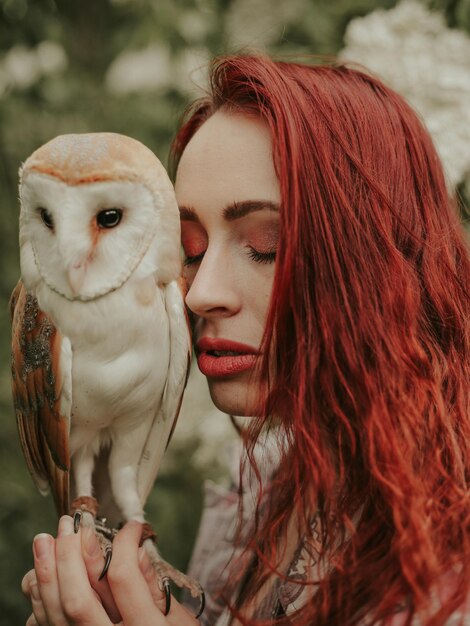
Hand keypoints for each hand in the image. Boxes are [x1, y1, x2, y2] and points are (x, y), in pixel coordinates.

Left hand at [22, 516, 199, 625]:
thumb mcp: (180, 621)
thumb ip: (155, 588)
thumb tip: (136, 549)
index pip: (122, 577)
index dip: (122, 542)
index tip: (130, 525)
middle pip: (78, 597)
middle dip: (70, 555)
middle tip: (71, 524)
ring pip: (57, 614)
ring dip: (47, 573)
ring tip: (45, 540)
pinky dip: (41, 599)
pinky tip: (40, 575)